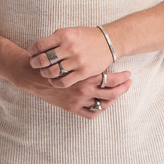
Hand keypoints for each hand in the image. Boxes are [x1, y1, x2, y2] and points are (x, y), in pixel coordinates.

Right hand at [16, 56, 131, 118]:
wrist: (35, 75)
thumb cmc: (53, 60)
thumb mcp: (70, 51)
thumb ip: (85, 54)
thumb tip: (101, 50)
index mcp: (85, 74)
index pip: (111, 78)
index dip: (122, 77)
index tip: (129, 74)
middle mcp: (84, 88)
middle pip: (111, 93)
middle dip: (123, 88)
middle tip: (129, 83)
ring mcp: (79, 99)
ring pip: (103, 104)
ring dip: (113, 99)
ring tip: (118, 93)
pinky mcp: (72, 108)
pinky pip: (91, 113)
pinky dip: (99, 109)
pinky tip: (103, 103)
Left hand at [27, 26, 114, 87]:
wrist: (108, 42)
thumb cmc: (86, 36)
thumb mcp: (70, 31)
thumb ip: (56, 37)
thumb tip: (40, 46)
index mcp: (64, 35)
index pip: (40, 45)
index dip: (32, 51)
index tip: (30, 53)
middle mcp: (69, 47)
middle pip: (44, 59)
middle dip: (35, 63)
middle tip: (34, 64)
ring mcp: (76, 61)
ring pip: (52, 72)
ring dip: (44, 73)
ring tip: (44, 72)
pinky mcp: (83, 72)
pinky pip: (64, 81)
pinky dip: (55, 82)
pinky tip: (53, 80)